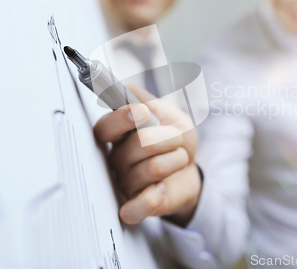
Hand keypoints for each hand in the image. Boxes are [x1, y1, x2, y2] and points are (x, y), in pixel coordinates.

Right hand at [94, 85, 200, 226]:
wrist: (191, 168)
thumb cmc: (174, 139)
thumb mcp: (166, 112)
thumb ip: (144, 100)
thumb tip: (124, 90)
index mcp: (117, 134)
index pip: (106, 127)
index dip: (122, 118)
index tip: (142, 111)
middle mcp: (117, 159)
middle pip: (140, 144)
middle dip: (170, 137)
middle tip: (176, 139)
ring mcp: (126, 183)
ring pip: (154, 168)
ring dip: (176, 159)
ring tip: (176, 159)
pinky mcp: (137, 206)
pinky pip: (139, 206)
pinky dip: (155, 195)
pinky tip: (162, 188)